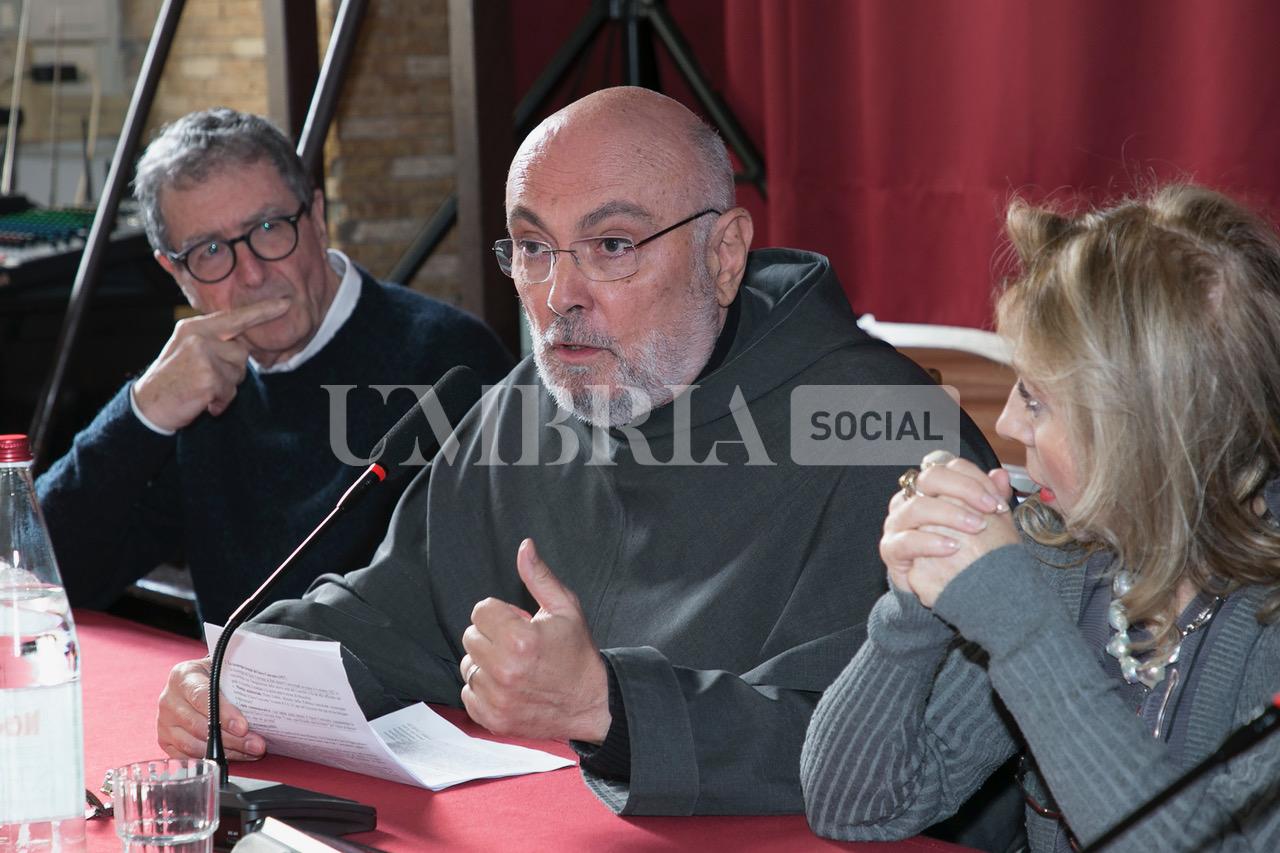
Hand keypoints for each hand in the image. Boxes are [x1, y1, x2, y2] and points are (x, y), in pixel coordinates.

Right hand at [133, 299, 289, 430]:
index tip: (286, 303)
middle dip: (231, 371)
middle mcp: (199, 337)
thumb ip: (213, 342)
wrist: (147, 405)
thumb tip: (242, 345)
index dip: (262, 312)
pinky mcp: (208, 377)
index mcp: (195, 327)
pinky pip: (230, 391)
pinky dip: (221, 402)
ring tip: (201, 390)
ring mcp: (203, 356)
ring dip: (226, 388)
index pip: (234, 318)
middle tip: (205, 380)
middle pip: (241, 352)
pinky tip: (202, 401)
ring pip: (238, 373)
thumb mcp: (187, 350)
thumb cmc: (172, 379)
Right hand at [156, 657, 265, 759]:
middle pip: (199, 725)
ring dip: (226, 751)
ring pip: (194, 744)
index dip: (224, 714)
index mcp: (182, 676)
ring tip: (251, 751)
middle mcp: (168, 700)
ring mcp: (164, 722)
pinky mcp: (165, 741)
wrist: (198, 681)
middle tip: (257, 744)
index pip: (202, 697)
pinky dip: (213, 759)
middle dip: (232, 738)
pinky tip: (235, 756)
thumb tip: (268, 696)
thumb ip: (237, 680)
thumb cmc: (215, 675)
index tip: (243, 727)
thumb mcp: (223, 669)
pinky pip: (189, 756)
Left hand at [459, 539, 609, 743]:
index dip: (500, 614)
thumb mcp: (565, 608)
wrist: (591, 702)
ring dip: (486, 664)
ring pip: (468, 666)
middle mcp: (504, 670)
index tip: (518, 623)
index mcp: (520, 639)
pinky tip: (507, 686)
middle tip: (517, 645)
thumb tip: (524, 547)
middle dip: (491, 636)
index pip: (480, 611)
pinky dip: (483, 690)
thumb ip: (539, 577)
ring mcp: (497, 698)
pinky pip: (468, 694)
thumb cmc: (578, 654)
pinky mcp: (493, 718)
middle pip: (470, 637)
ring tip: (513, 666)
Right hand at [881, 457, 1017, 607]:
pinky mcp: (890, 548)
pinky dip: (931, 542)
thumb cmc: (961, 550)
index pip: (948, 466)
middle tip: (989, 509)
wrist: (942, 588)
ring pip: (917, 507)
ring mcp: (897, 522)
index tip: (997, 502)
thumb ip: (990, 499)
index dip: (974, 479)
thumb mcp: (983, 523)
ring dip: (951, 515)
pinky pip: (906, 540)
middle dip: (964, 490)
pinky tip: (953, 548)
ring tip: (977, 528)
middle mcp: (909, 498)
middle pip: (930, 477)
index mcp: (929, 488)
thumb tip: (1000, 475)